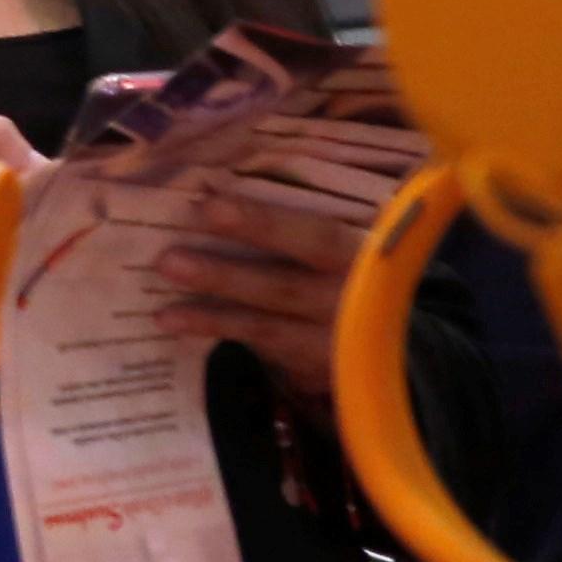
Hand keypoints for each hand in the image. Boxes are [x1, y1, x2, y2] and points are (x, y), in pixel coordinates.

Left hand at [145, 122, 400, 406]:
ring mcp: (339, 340)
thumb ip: (297, 224)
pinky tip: (179, 327)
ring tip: (164, 313)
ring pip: (271, 329)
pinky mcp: (323, 369)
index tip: (208, 207)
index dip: (261, 223)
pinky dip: (224, 338)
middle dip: (224, 277)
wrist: (398, 328)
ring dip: (214, 318)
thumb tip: (213, 192)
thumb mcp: (342, 241)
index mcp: (359, 254)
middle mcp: (354, 300)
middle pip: (284, 288)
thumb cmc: (354, 266)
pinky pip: (269, 356)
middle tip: (167, 261)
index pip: (312, 236)